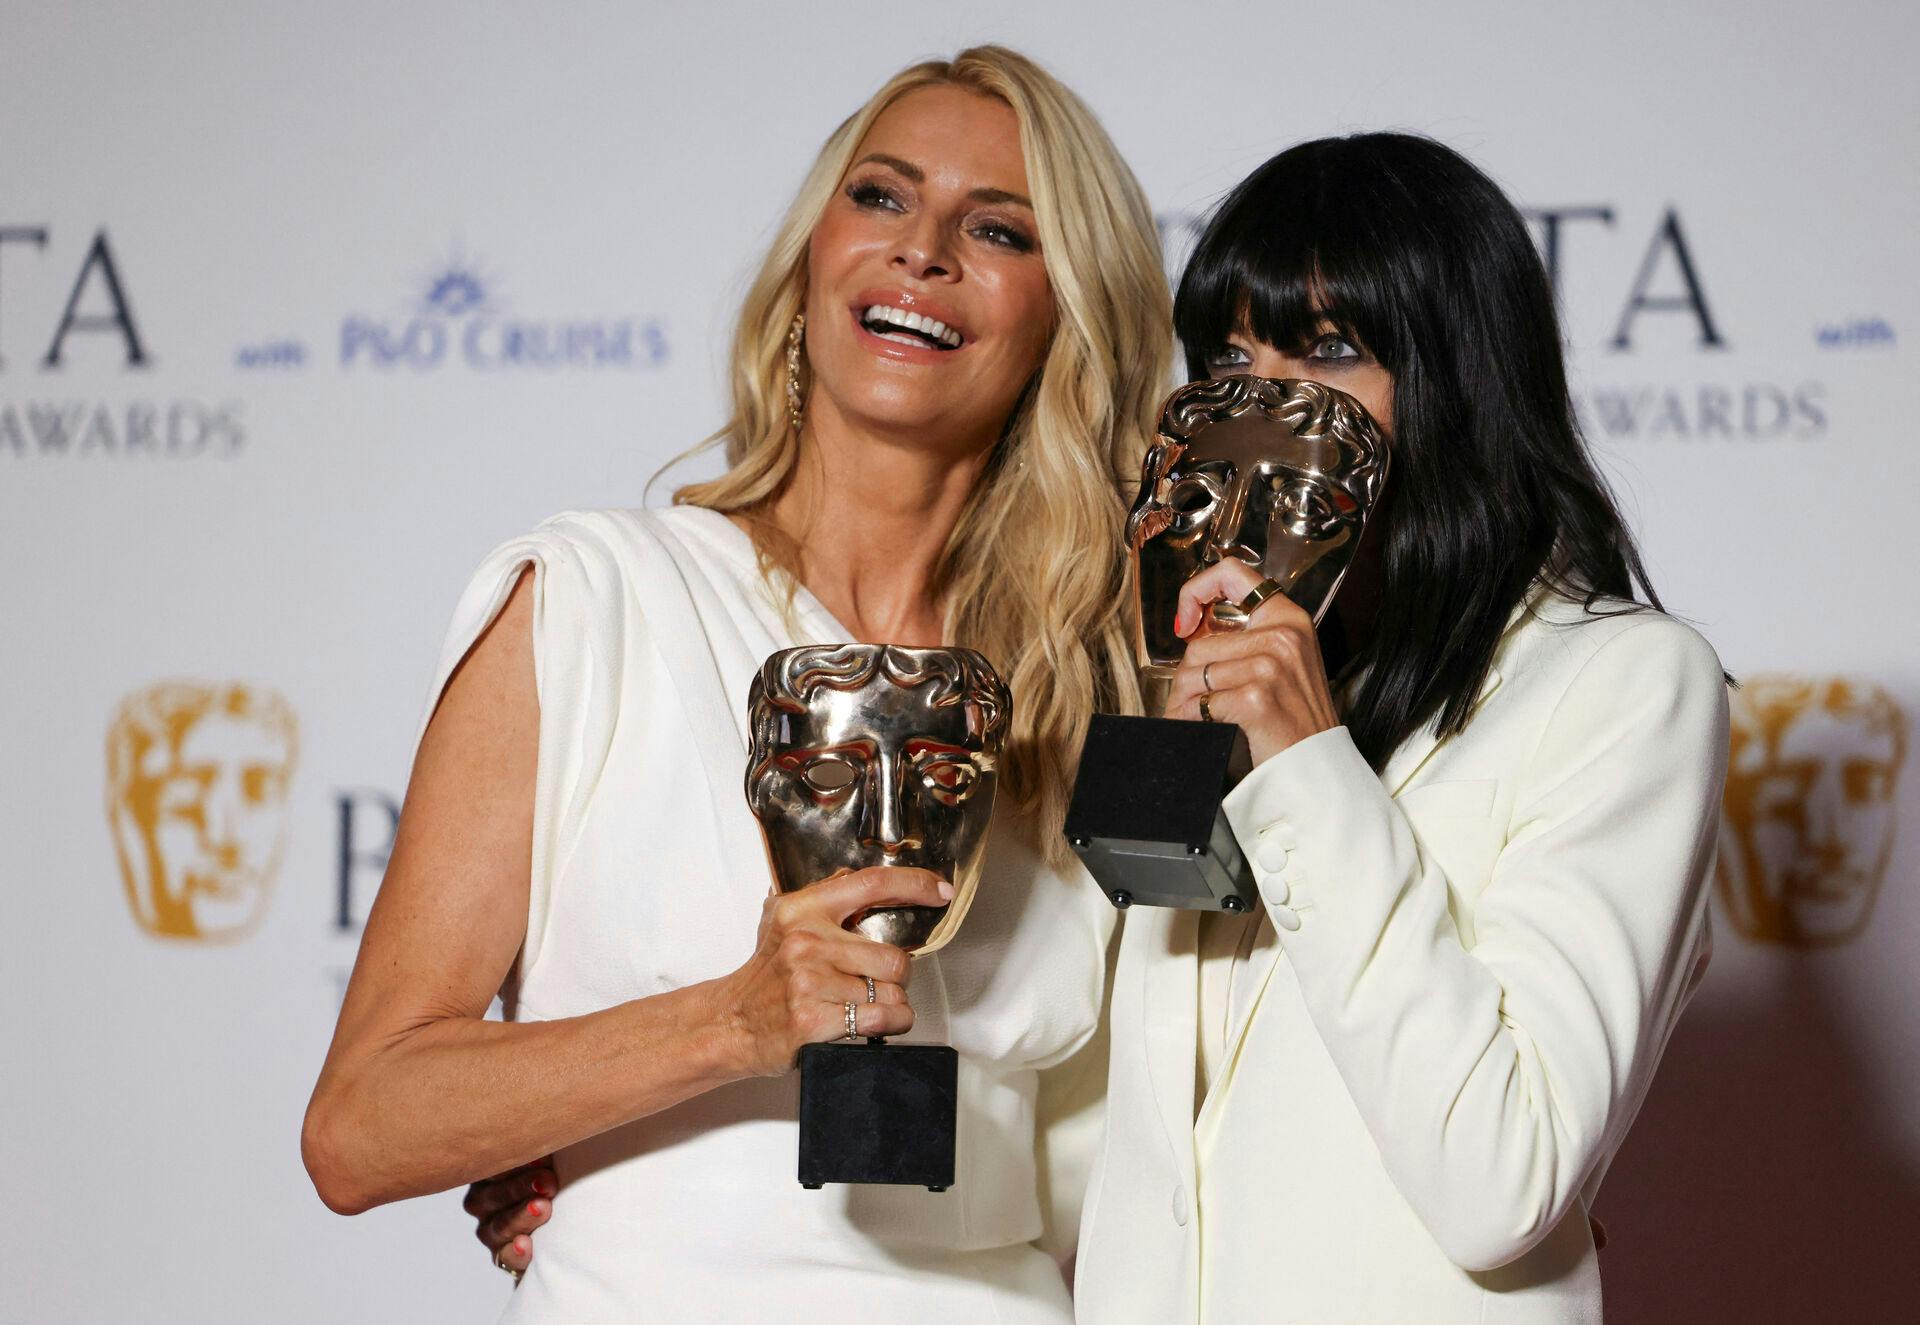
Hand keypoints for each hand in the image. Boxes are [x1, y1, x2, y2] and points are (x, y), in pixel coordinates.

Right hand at [464, 1158, 555, 1278]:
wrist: (562, 1216)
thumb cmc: (552, 1174)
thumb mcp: (547, 1157)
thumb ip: (542, 1147)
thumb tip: (552, 1129)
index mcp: (488, 1171)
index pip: (490, 1166)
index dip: (513, 1163)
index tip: (540, 1158)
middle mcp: (481, 1201)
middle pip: (493, 1196)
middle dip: (521, 1188)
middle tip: (548, 1182)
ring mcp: (489, 1229)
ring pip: (499, 1226)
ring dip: (522, 1217)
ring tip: (544, 1208)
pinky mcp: (501, 1255)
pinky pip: (504, 1257)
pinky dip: (515, 1251)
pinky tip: (526, 1244)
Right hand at [714, 867, 946, 1077]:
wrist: (730, 1023)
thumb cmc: (765, 975)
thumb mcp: (782, 922)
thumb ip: (823, 898)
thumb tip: (866, 880)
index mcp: (801, 909)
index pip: (870, 884)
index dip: (914, 884)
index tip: (940, 891)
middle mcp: (806, 941)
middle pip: (894, 956)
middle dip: (896, 976)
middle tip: (876, 983)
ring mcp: (809, 982)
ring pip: (891, 991)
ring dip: (892, 1004)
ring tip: (867, 1006)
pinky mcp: (813, 1020)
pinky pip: (881, 1019)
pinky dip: (889, 1024)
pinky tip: (873, 1025)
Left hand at [1164, 561, 1339, 765]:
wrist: (1316, 767)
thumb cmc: (1294, 719)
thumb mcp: (1283, 662)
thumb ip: (1249, 637)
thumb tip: (1193, 629)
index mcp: (1289, 617)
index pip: (1231, 572)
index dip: (1197, 590)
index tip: (1185, 623)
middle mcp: (1284, 634)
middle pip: (1200, 644)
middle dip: (1185, 679)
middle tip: (1188, 701)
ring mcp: (1271, 664)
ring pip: (1194, 674)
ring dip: (1185, 702)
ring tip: (1194, 717)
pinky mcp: (1257, 696)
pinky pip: (1202, 702)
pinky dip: (1193, 719)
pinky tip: (1203, 728)